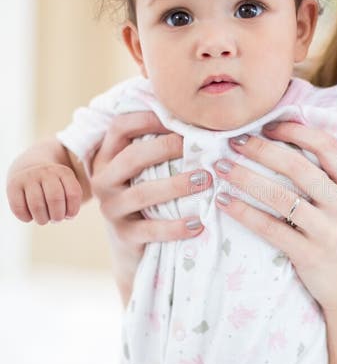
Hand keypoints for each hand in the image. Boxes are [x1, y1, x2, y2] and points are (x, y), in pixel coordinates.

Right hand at [7, 163, 82, 223]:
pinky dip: (26, 218)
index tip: (69, 215)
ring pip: (37, 205)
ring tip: (43, 219)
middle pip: (55, 199)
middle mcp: (46, 172)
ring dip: (42, 219)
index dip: (73, 211)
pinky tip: (30, 217)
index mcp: (64, 172)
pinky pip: (19, 208)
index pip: (73, 194)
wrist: (29, 170)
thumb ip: (73, 200)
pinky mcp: (13, 185)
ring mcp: (28, 177)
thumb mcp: (68, 188)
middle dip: (57, 217)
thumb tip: (68, 215)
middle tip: (56, 219)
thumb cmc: (54, 188)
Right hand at [88, 112, 212, 302]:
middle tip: (199, 150)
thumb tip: (196, 120)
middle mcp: (103, 180)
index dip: (148, 119)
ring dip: (177, 185)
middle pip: (132, 157)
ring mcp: (111, 209)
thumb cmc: (148, 195)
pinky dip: (176, 227)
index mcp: (108, 158)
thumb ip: (159, 146)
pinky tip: (198, 223)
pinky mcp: (123, 235)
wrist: (135, 245)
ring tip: (206, 180)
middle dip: (166, 149)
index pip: (120, 127)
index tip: (179, 120)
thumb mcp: (146, 170)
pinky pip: (150, 230)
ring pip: (142, 193)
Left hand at [213, 121, 336, 318]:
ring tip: (220, 168)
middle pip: (298, 167)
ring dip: (245, 178)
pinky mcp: (310, 255)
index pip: (327, 146)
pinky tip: (224, 203)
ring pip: (280, 196)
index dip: (296, 131)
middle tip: (233, 141)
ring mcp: (328, 231)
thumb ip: (330, 180)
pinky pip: (270, 228)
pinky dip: (244, 212)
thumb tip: (287, 145)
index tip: (268, 125)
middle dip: (261, 149)